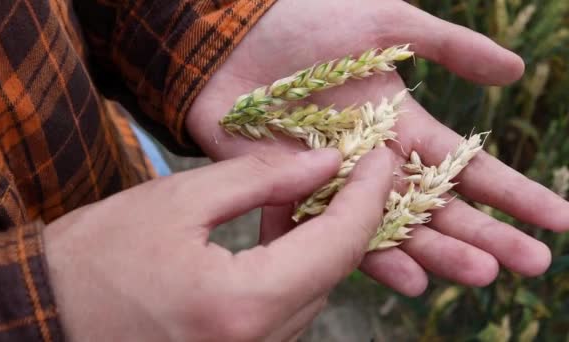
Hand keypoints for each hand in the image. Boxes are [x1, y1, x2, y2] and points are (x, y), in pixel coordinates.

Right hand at [44, 148, 393, 340]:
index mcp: (241, 306)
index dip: (368, 196)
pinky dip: (292, 272)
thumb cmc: (97, 256)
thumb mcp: (178, 200)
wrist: (47, 313)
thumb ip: (260, 179)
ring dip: (318, 245)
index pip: (337, 246)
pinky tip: (274, 238)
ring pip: (313, 295)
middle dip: (346, 217)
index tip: (382, 158)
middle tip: (338, 169)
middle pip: (331, 275)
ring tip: (294, 200)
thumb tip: (323, 164)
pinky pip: (286, 313)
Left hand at [187, 0, 568, 295]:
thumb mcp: (384, 23)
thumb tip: (518, 71)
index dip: (512, 193)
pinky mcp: (291, 194)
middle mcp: (372, 163)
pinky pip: (330, 232)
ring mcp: (333, 183)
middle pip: (436, 208)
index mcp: (399, 127)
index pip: (464, 168)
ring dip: (435, 252)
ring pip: (391, 229)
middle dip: (484, 234)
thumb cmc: (306, 24)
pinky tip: (401, 277)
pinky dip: (362, 255)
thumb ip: (447, 46)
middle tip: (529, 264)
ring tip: (475, 274)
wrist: (232, 39)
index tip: (557, 220)